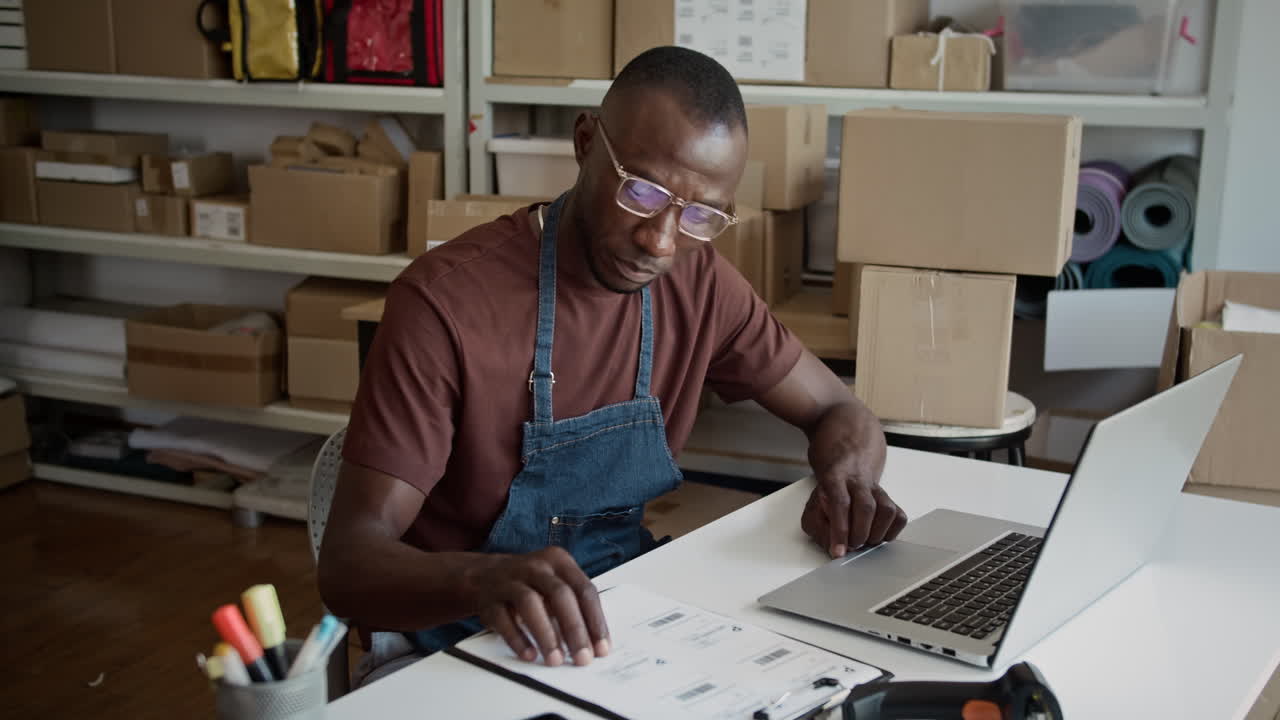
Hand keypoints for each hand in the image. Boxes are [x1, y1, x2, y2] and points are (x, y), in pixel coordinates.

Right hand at [465, 547, 609, 666]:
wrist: (483, 576)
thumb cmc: (529, 584)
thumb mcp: (554, 583)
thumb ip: (575, 607)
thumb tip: (593, 643)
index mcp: (558, 560)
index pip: (584, 590)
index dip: (595, 621)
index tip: (601, 648)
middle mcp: (535, 566)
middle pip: (560, 595)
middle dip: (575, 629)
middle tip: (582, 658)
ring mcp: (509, 580)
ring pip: (530, 603)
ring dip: (546, 634)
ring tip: (556, 660)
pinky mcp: (489, 599)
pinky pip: (503, 619)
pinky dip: (518, 639)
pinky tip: (529, 654)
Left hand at [801, 445, 906, 557]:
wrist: (846, 468)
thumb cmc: (828, 494)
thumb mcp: (812, 508)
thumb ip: (818, 528)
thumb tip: (833, 548)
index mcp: (835, 480)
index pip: (840, 504)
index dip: (840, 530)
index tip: (839, 551)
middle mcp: (858, 483)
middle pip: (866, 507)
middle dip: (859, 534)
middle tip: (852, 545)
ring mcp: (877, 490)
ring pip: (886, 511)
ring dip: (876, 534)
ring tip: (864, 539)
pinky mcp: (891, 499)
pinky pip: (899, 517)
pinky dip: (890, 532)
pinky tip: (877, 533)